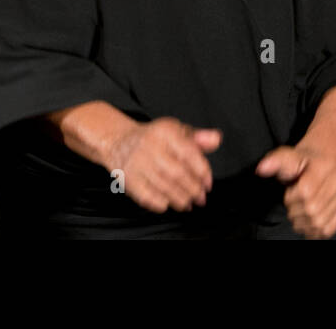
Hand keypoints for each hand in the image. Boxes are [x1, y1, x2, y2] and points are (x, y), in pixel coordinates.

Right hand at [105, 118, 220, 212]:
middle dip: (192, 189)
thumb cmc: (154, 138)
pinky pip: (146, 196)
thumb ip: (198, 138)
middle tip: (200, 197)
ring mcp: (138, 163)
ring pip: (164, 186)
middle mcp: (151, 146)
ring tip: (188, 203)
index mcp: (166, 131)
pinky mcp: (128, 178)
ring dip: (179, 199)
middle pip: (177, 173)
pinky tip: (168, 204)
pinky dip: (159, 203)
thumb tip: (216, 139)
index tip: (208, 183)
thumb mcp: (177, 131)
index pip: (189, 153)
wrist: (119, 141)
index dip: (202, 171)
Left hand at [256, 143, 335, 238]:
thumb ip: (274, 162)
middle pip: (311, 211)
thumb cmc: (300, 163)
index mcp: (325, 166)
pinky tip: (310, 217)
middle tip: (295, 201)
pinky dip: (313, 229)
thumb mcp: (286, 158)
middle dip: (296, 210)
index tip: (291, 190)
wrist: (320, 163)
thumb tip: (261, 169)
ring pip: (318, 224)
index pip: (305, 193)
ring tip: (302, 208)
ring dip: (303, 221)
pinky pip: (326, 231)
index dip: (291, 197)